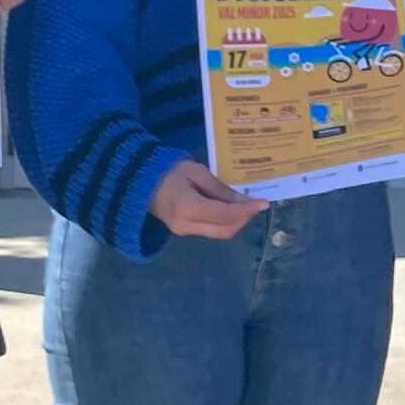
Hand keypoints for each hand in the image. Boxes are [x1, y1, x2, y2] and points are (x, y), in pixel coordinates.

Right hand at [148, 158, 266, 240]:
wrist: (140, 182)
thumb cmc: (168, 170)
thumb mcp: (197, 172)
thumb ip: (220, 189)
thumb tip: (245, 200)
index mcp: (187, 207)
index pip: (224, 215)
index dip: (246, 210)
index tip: (264, 203)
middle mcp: (186, 225)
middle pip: (225, 230)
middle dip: (244, 218)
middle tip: (256, 203)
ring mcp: (184, 231)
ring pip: (220, 233)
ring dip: (237, 221)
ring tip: (246, 205)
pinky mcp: (185, 231)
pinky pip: (211, 230)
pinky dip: (226, 222)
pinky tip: (232, 209)